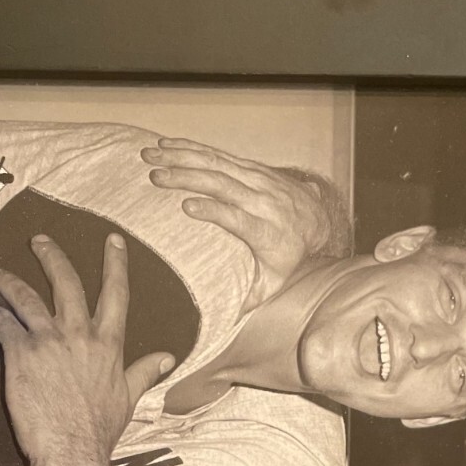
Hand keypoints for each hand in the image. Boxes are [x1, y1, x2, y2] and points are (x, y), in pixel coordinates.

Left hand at [0, 233, 173, 463]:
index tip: (113, 241)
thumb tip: (168, 358)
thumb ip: (145, 372)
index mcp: (108, 344)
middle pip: (66, 283)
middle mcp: (80, 334)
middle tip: (39, 241)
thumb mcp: (130, 398)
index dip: (115, 264)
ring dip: (10, 281)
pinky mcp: (22, 353)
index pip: (116, 295)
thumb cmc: (100, 429)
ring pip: (27, 298)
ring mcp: (49, 341)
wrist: (72, 448)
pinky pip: (4, 323)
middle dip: (52, 257)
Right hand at [141, 137, 351, 311]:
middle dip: (187, 178)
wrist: (315, 218)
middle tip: (155, 178)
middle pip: (223, 185)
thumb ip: (249, 297)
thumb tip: (223, 320)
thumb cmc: (288, 255)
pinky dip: (190, 147)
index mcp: (266, 231)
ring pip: (217, 164)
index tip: (188, 207)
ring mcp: (256, 180)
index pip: (239, 219)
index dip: (215, 212)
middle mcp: (262, 201)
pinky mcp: (250, 167)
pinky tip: (165, 145)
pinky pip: (218, 154)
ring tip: (150, 157)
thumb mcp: (274, 281)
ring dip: (181, 157)